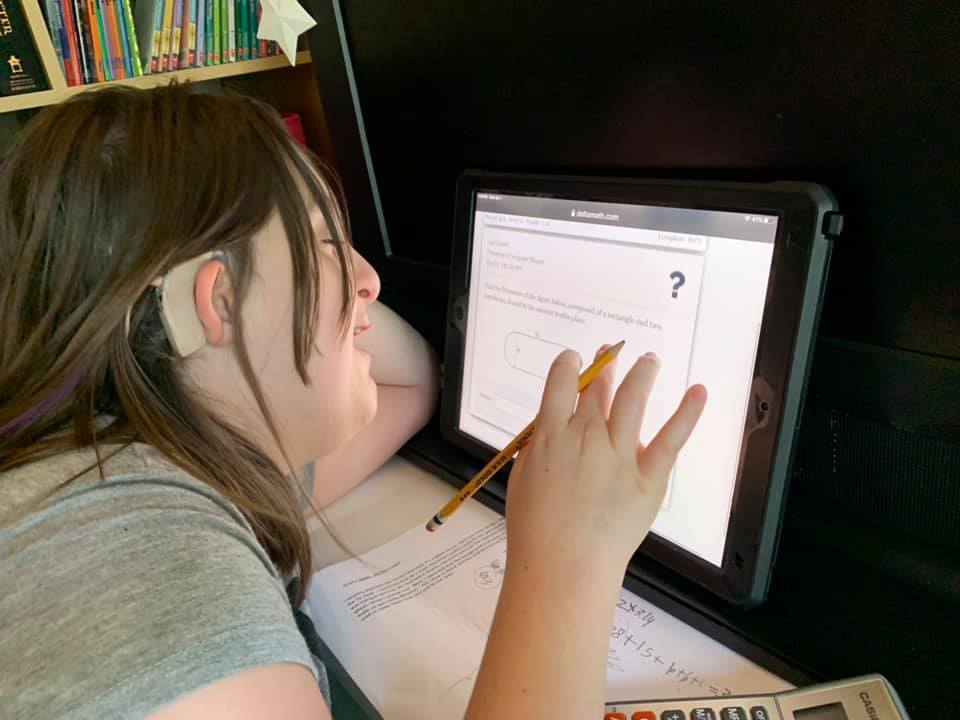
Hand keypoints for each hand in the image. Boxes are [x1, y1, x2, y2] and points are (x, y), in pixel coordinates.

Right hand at [504, 346, 706, 579]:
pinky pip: (671, 438)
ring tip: (649, 360)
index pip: (560, 382)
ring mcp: (619, 455)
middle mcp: (585, 437)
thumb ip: (536, 448)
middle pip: (597, 388)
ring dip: (641, 372)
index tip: (573, 360)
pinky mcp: (648, 477)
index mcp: (550, 435)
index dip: (568, 365)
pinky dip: (687, 412)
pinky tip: (698, 391)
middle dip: (604, 365)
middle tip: (610, 352)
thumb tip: (549, 430)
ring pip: (633, 398)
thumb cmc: (536, 531)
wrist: (562, 567)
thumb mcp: (520, 478)